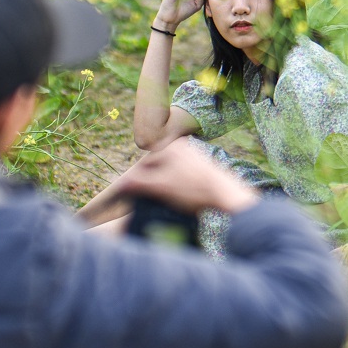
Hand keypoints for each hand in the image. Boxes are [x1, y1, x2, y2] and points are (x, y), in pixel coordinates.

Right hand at [109, 139, 258, 214]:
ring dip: (164, 186)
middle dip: (151, 183)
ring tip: (163, 200)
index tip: (131, 196)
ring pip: (170, 172)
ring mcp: (194, 156)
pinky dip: (176, 186)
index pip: (144, 165)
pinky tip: (179, 198)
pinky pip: (182, 176)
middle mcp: (182, 147)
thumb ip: (138, 183)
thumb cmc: (193, 190)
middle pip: (157, 168)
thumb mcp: (161, 187)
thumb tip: (121, 184)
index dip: (136, 182)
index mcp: (170, 146)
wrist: (226, 195)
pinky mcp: (203, 168)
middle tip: (145, 200)